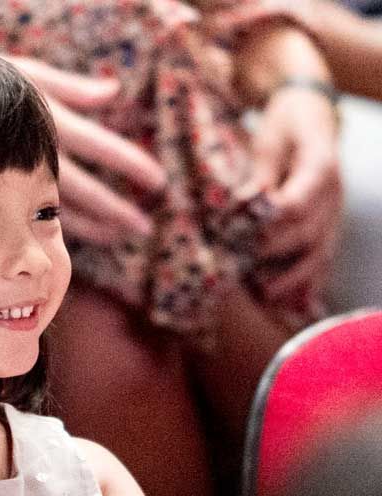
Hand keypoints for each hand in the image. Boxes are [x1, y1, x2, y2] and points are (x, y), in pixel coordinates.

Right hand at [4, 56, 165, 243]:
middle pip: (85, 190)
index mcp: (50, 124)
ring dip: (93, 225)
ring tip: (118, 236)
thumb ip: (72, 88)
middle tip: (143, 228)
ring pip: (62, 210)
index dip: (129, 164)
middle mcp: (35, 157)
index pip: (100, 147)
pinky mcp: (1, 194)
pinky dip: (59, 228)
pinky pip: (36, 216)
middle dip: (116, 210)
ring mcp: (17, 181)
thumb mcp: (29, 75)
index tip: (158, 181)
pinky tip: (73, 239)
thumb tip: (113, 92)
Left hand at [242, 86, 341, 301]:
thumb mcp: (269, 141)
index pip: (298, 204)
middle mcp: (334, 194)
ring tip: (266, 296)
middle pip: (308, 233)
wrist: (313, 113)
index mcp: (321, 167)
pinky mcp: (329, 224)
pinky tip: (295, 302)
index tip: (244, 235)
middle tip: (242, 266)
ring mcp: (335, 212)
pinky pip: (323, 257)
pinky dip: (310, 280)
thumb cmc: (286, 124)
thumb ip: (259, 177)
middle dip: (274, 252)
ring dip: (293, 277)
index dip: (270, 224)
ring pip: (320, 251)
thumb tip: (244, 207)